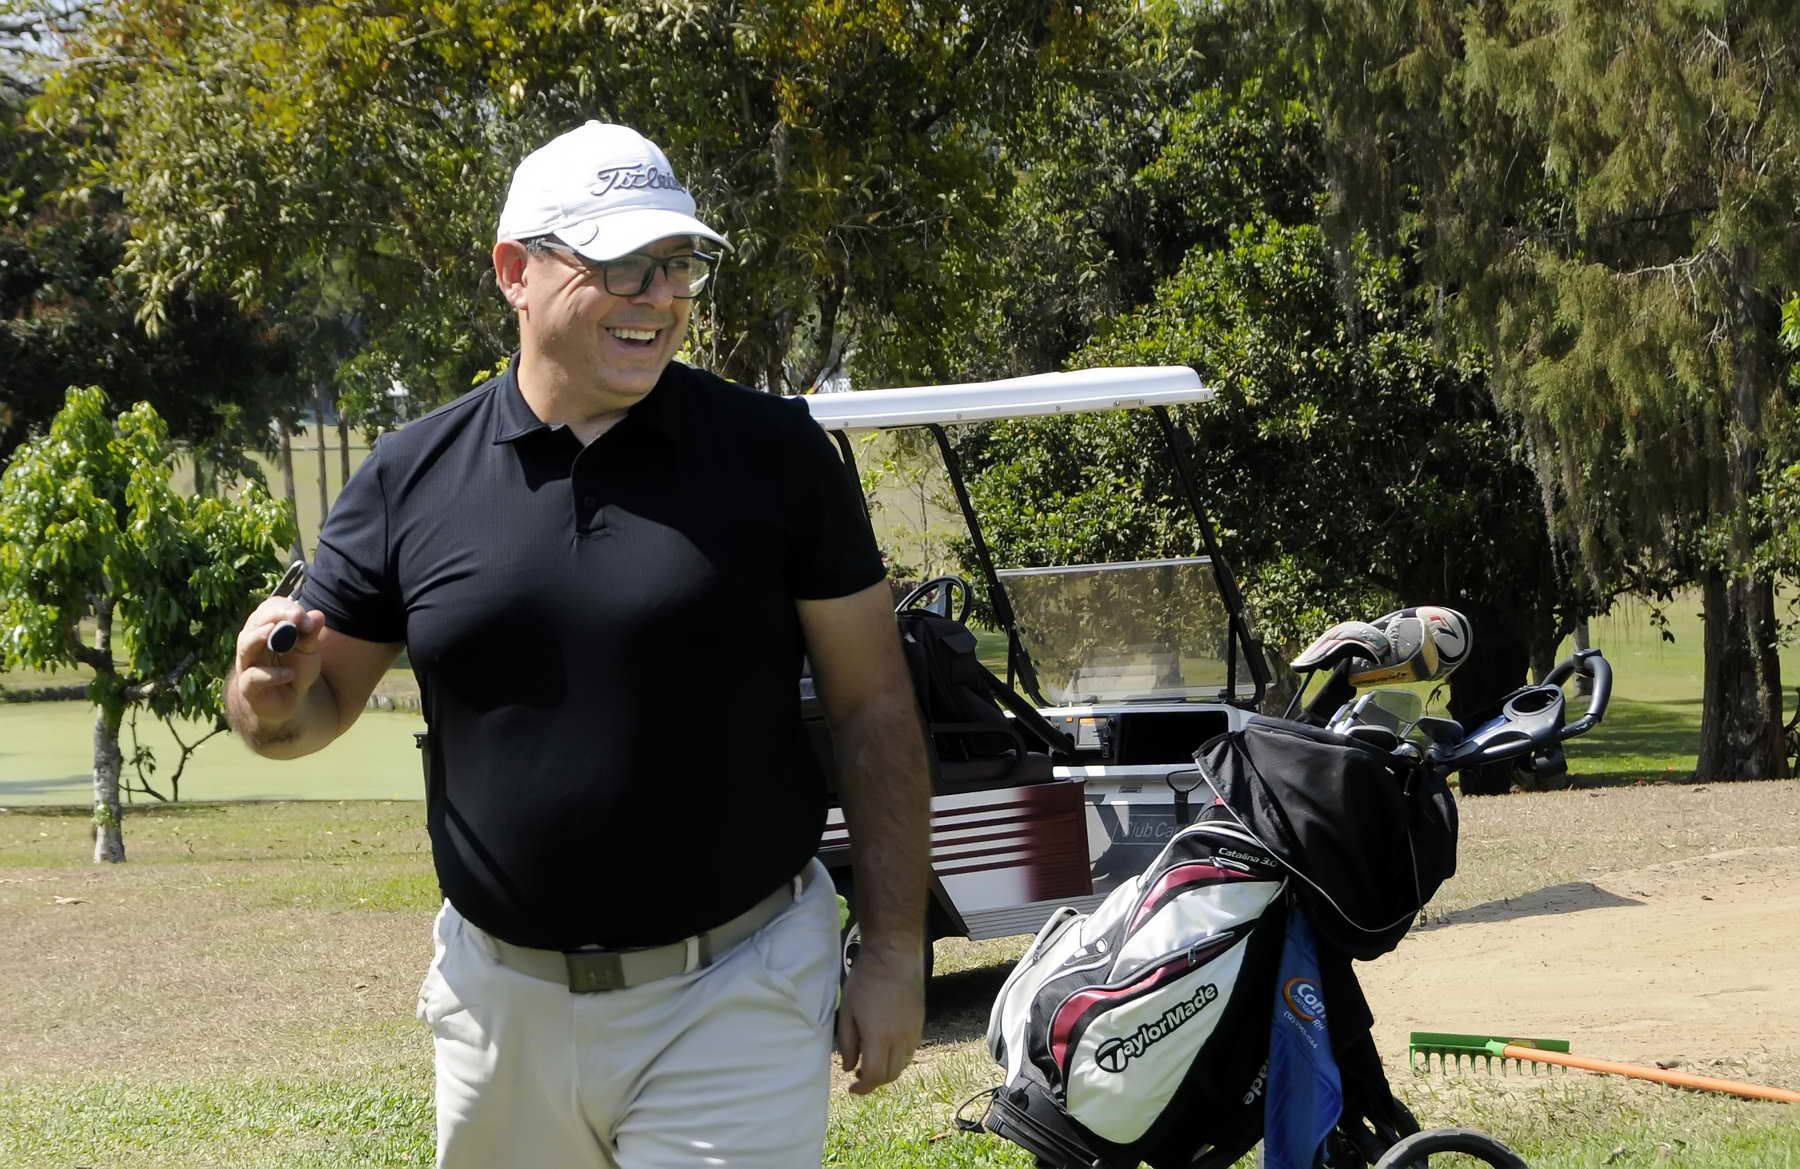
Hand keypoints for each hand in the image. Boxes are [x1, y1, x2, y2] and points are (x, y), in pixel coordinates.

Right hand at [230, 595, 327, 729]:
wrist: (291, 700)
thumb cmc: (295, 668)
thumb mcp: (308, 650)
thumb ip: (311, 634)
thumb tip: (318, 615)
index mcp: (265, 628)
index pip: (269, 608)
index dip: (286, 609)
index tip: (305, 617)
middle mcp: (252, 642)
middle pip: (255, 622)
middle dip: (276, 616)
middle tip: (297, 617)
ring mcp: (248, 664)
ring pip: (246, 646)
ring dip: (259, 637)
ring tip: (273, 631)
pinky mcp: (249, 687)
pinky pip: (254, 677)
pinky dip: (272, 675)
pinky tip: (289, 674)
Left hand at [835, 938, 924, 1094]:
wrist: (893, 956)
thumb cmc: (865, 980)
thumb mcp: (847, 1011)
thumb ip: (848, 1043)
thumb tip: (849, 1067)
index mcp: (879, 1037)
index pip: (874, 1076)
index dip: (863, 1088)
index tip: (852, 1088)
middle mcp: (900, 1039)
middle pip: (890, 1075)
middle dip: (874, 1081)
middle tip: (858, 1076)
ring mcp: (913, 1031)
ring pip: (902, 1065)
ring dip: (887, 1071)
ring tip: (871, 1062)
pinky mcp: (919, 1023)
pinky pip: (910, 1051)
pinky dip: (897, 1058)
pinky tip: (885, 1048)